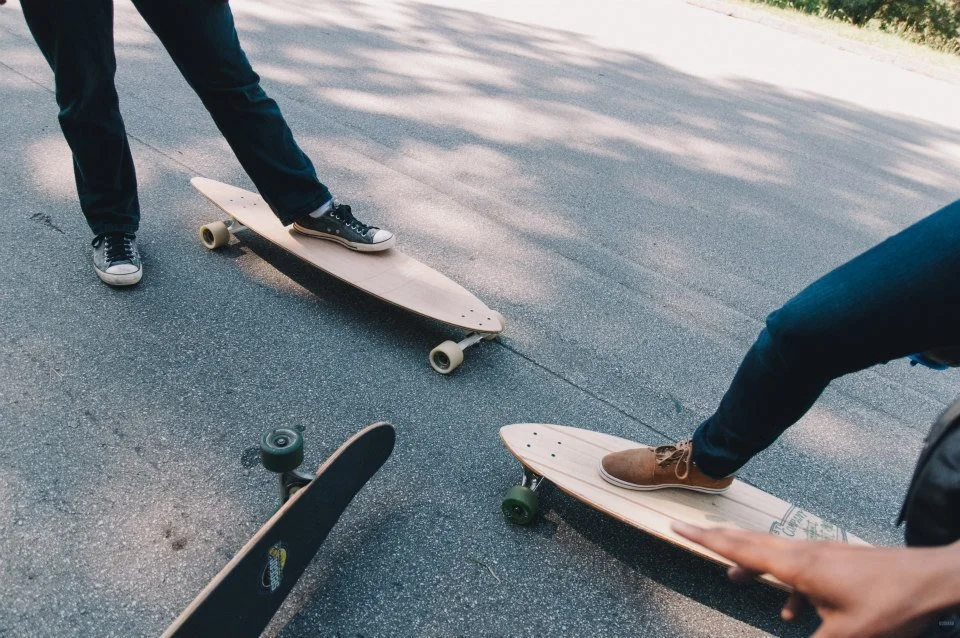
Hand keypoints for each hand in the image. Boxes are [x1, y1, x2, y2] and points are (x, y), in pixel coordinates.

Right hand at [673, 522, 950, 637]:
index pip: (739, 549)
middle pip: (750, 542)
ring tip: (736, 579)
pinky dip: (785, 583)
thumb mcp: (845, 636)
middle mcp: (804, 553)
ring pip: (774, 554)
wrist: (934, 579)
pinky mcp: (837, 561)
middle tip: (690, 533)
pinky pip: (799, 567)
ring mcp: (822, 554)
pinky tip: (793, 610)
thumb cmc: (891, 604)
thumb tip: (777, 637)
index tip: (677, 525)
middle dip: (718, 542)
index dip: (705, 540)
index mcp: (797, 566)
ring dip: (751, 564)